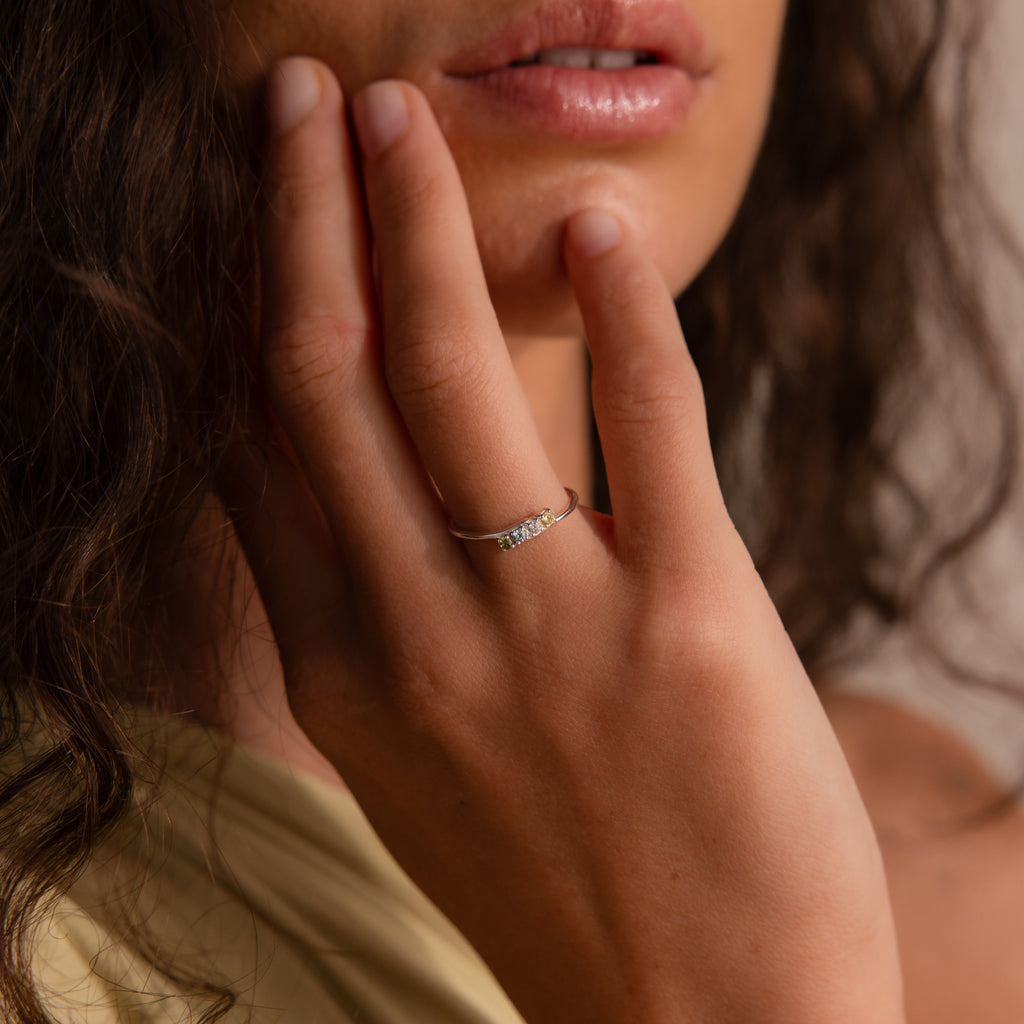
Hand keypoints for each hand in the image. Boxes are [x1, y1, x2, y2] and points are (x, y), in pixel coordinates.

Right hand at [233, 56, 903, 1022]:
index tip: (254, 212)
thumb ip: (391, 620)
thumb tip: (387, 490)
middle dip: (304, 220)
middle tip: (299, 100)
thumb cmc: (566, 887)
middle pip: (327, 379)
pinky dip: (618, 311)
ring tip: (397, 120)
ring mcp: (545, 627)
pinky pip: (646, 426)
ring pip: (449, 379)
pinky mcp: (685, 623)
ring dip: (419, 226)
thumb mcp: (430, 756)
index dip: (247, 305)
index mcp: (346, 668)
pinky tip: (599, 227)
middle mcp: (416, 634)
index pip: (262, 446)